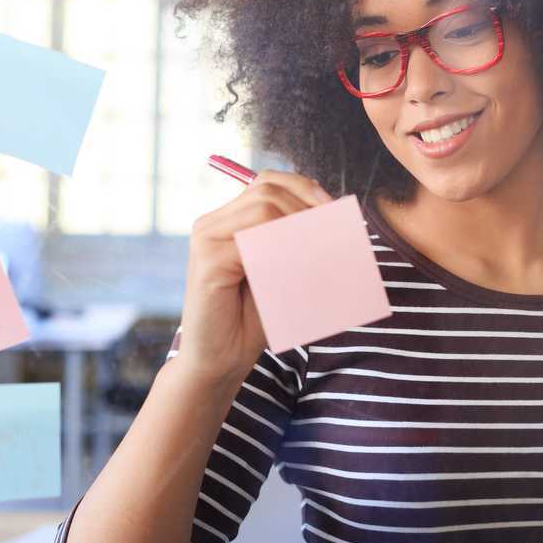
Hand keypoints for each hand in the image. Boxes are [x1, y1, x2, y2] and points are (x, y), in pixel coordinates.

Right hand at [176, 169, 333, 387]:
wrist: (221, 361)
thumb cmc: (253, 318)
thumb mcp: (281, 270)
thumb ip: (296, 240)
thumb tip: (335, 217)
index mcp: (228, 220)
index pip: (268, 182)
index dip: (305, 189)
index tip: (336, 210)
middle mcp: (212, 224)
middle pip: (267, 190)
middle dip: (308, 205)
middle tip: (335, 230)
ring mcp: (206, 240)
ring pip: (263, 210)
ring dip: (300, 227)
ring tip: (321, 250)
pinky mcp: (207, 262)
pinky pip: (253, 242)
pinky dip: (284, 251)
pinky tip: (300, 269)